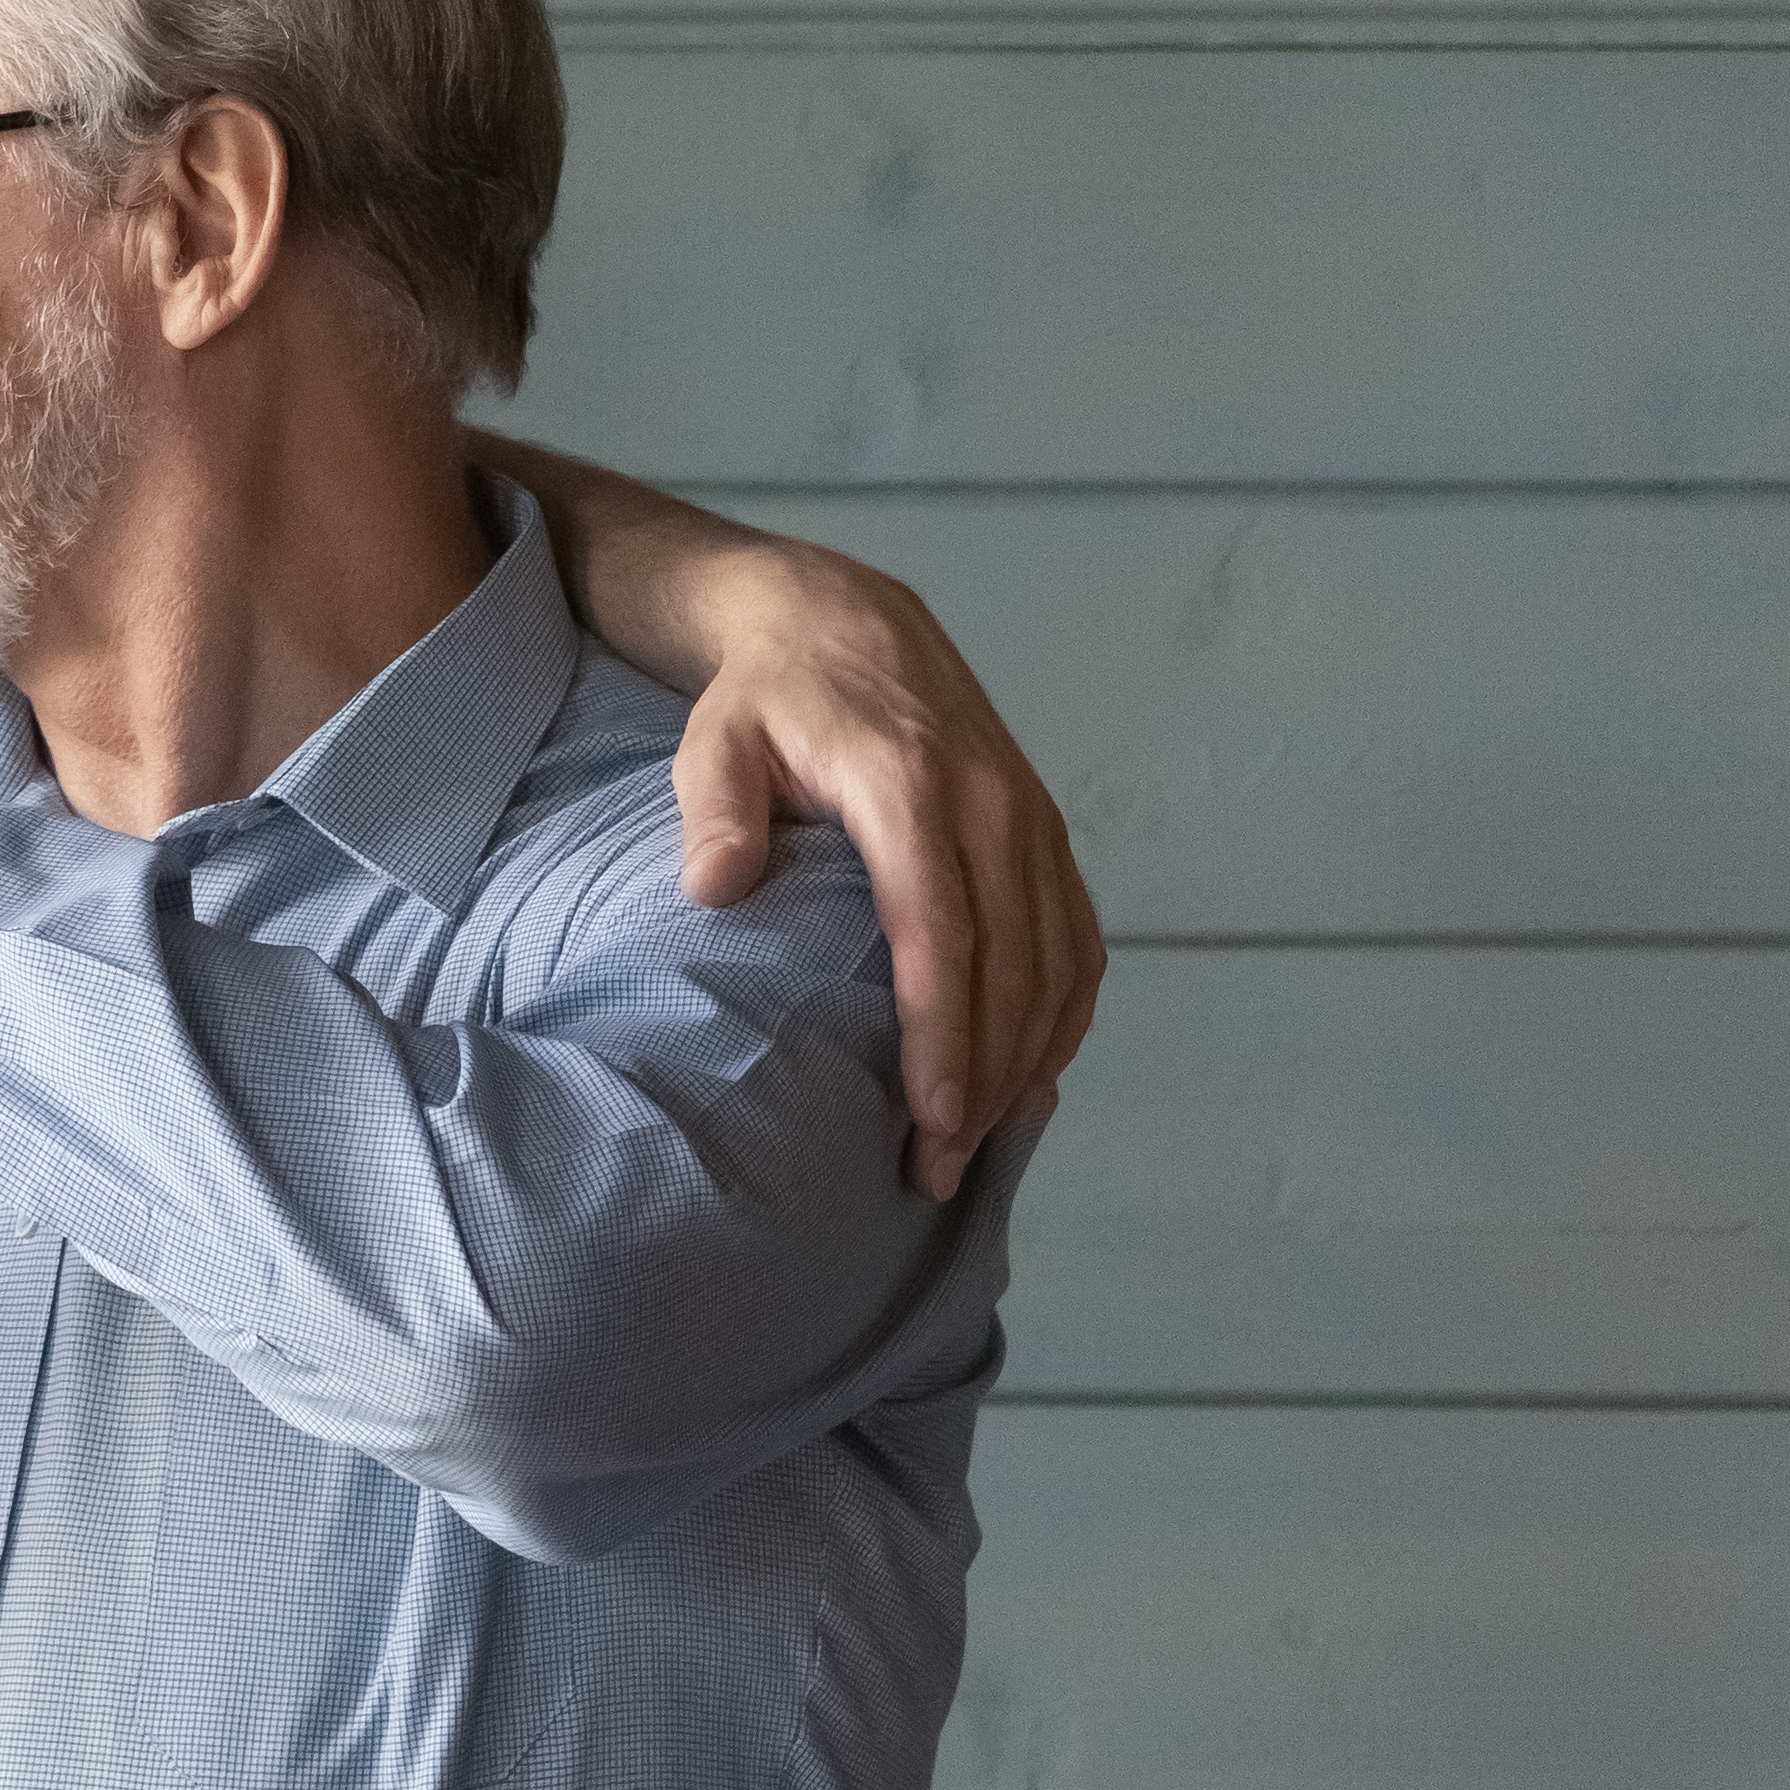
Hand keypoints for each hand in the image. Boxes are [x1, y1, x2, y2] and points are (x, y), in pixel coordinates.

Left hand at [665, 555, 1106, 1196]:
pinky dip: (1064, 1012)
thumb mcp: (716, 740)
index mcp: (910, 789)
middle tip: (943, 1167)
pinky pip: (1076, 937)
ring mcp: (1030, 819)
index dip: (943, 1035)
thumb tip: (712, 890)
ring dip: (1030, 1059)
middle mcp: (990, 807)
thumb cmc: (766, 699)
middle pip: (1009, 967)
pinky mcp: (1045, 831)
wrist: (843, 621)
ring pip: (1057, 962)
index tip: (930, 1118)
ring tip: (982, 1141)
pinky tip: (1032, 1074)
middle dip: (984, 1077)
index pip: (942, 934)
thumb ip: (717, 812)